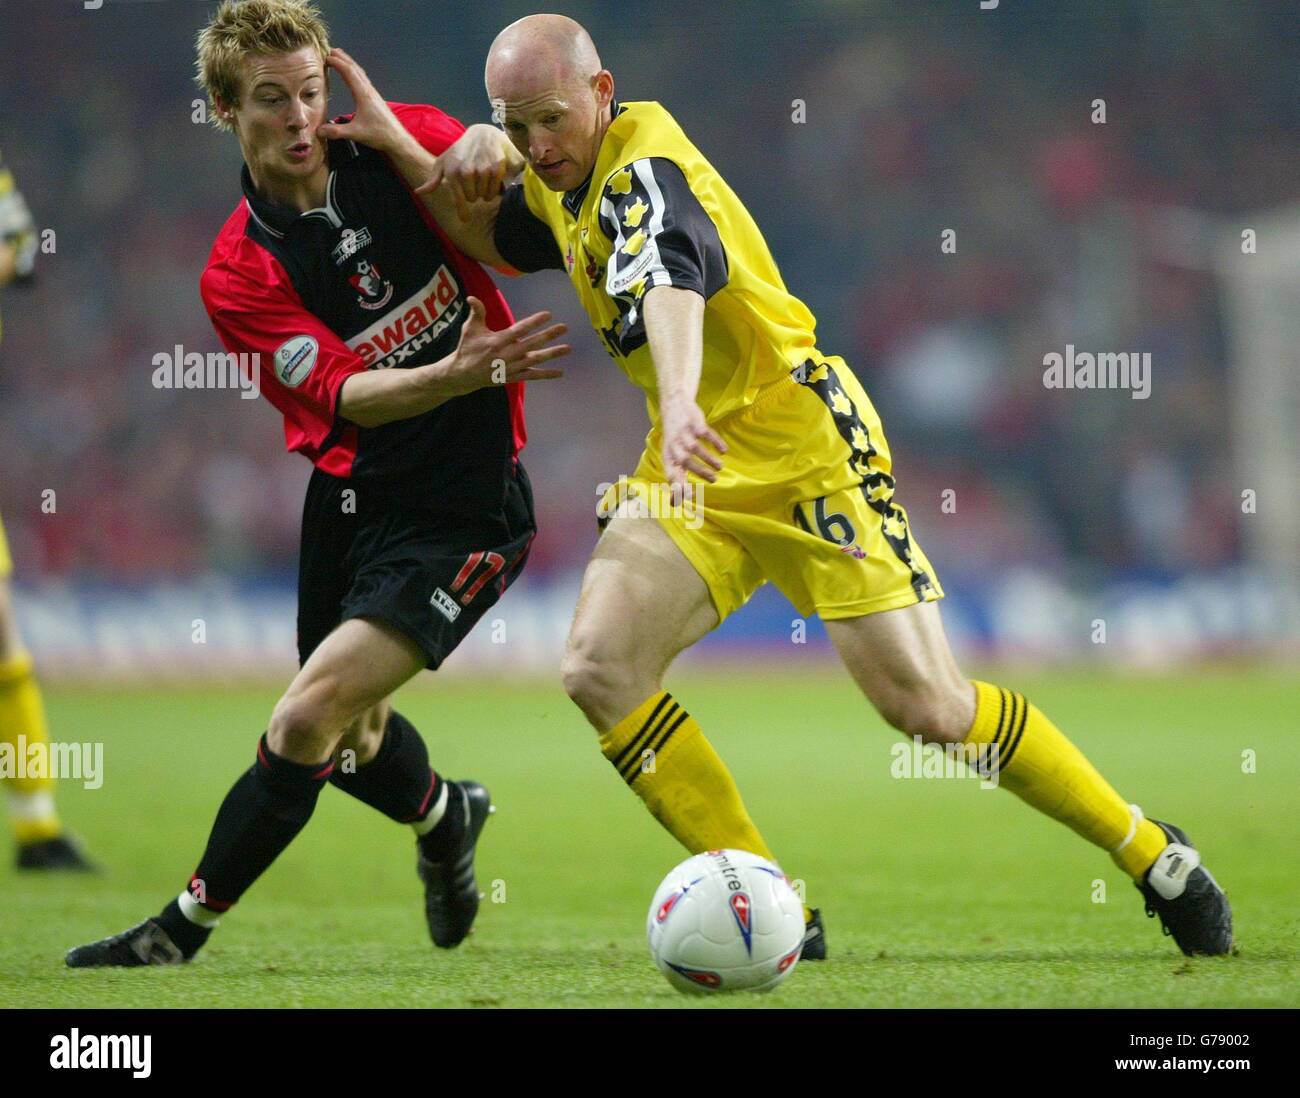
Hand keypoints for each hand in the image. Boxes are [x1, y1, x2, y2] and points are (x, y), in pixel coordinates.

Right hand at [317, 47, 405, 152]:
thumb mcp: (355, 133)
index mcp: (363, 94)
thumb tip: (318, 130)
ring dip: (350, 64)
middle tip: (330, 50)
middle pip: (355, 68)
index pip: (349, 72)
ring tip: (340, 58)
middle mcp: (369, 90)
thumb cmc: (379, 134)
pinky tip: (353, 77)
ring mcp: (373, 94)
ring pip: (360, 73)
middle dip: (343, 58)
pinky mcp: (375, 99)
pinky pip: (364, 80)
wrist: (397, 139)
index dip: (337, 62)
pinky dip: (355, 73)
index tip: (326, 56)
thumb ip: (336, 132)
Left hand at [415, 124, 521, 220]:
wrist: (482, 134)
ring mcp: (482, 167)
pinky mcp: (497, 165)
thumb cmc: (460, 151)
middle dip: (474, 194)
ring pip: (485, 195)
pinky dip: (495, 188)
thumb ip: (433, 180)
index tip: (465, 219)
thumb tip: (418, 192)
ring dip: (485, 192)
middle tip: (475, 184)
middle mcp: (466, 169)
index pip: (459, 199)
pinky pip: (496, 188)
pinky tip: (492, 181)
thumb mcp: (443, 163)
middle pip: (473, 199)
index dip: (462, 211)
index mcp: (452, 171)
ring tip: (484, 181)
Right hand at [440, 297, 568, 395]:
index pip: (518, 330)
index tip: (547, 314)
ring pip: (535, 360)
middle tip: (564, 327)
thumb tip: (472, 297)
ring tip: (568, 348)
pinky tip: (560, 372)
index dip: (533, 322)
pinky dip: (546, 375)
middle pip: (531, 344)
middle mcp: (506, 355)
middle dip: (548, 335)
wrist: (462, 375)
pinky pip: (532, 376)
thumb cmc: (467, 348)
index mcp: (496, 341)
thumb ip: (476, 312)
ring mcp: (511, 368)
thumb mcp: (469, 329)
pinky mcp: (513, 377)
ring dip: (552, 354)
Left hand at [660, 396, 726, 500]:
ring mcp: (684, 433)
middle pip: (685, 461)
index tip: (691, 495)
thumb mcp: (670, 457)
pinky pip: (706, 433)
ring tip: (720, 467)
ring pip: (695, 448)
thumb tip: (673, 504)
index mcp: (668, 456)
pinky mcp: (694, 422)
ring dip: (708, 459)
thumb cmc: (674, 440)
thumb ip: (674, 479)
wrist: (674, 406)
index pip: (671, 473)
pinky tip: (723, 450)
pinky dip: (715, 442)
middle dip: (700, 471)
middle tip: (714, 480)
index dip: (679, 485)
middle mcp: (674, 445)